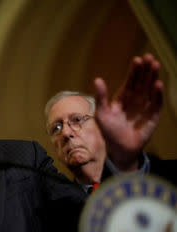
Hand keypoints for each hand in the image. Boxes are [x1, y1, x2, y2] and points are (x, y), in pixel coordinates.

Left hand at [94, 53, 162, 170]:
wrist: (119, 149)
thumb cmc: (108, 131)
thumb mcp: (102, 113)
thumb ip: (101, 97)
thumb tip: (97, 79)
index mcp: (123, 97)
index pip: (131, 80)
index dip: (134, 70)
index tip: (137, 59)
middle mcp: (136, 99)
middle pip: (142, 81)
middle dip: (146, 69)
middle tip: (150, 57)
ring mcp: (145, 106)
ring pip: (150, 88)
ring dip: (153, 77)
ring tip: (155, 65)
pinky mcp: (153, 115)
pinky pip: (156, 103)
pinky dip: (157, 94)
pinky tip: (157, 84)